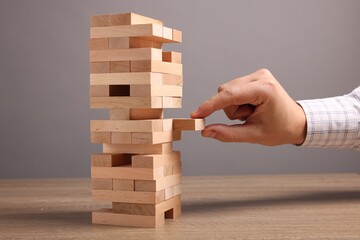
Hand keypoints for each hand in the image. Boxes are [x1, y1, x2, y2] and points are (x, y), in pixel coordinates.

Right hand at [191, 69, 306, 145]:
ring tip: (251, 114)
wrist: (297, 122)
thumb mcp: (254, 135)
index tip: (196, 115)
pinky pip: (233, 89)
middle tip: (248, 119)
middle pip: (225, 92)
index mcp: (264, 89)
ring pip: (227, 91)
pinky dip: (237, 102)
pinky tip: (251, 107)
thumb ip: (228, 134)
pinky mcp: (254, 77)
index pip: (229, 95)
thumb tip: (206, 131)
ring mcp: (258, 74)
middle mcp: (260, 76)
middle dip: (230, 110)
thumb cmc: (281, 129)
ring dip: (233, 107)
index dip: (209, 105)